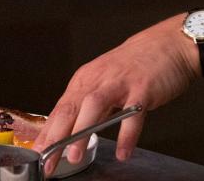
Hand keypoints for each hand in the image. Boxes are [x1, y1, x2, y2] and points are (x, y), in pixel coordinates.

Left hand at [32, 16, 199, 174]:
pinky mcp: (143, 88)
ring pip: (94, 106)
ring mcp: (120, 83)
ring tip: (74, 156)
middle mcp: (98, 79)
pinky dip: (126, 134)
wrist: (167, 44)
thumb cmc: (135, 67)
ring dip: (82, 131)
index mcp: (86, 80)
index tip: (36, 155)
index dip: (47, 133)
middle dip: (56, 136)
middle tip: (46, 159)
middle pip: (71, 108)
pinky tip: (123, 152)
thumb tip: (69, 134)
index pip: (60, 110)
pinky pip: (132, 113)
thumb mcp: (105, 84)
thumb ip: (89, 108)